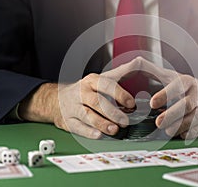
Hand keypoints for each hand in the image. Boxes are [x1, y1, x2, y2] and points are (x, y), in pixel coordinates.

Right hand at [18, 74, 134, 138]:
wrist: (58, 99)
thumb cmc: (86, 90)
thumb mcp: (103, 78)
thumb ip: (122, 72)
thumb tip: (139, 61)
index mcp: (92, 81)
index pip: (106, 85)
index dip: (120, 94)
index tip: (131, 103)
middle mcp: (82, 92)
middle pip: (97, 102)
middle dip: (112, 112)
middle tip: (125, 121)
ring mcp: (73, 107)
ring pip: (87, 115)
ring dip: (102, 123)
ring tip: (114, 129)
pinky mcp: (68, 120)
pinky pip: (77, 127)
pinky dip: (88, 132)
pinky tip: (98, 134)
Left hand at [104, 57, 197, 139]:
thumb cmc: (188, 87)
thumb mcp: (172, 77)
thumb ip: (153, 71)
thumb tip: (136, 62)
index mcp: (187, 82)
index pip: (177, 86)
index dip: (165, 94)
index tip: (152, 103)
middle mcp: (197, 95)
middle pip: (186, 105)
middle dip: (172, 114)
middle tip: (158, 122)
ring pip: (195, 118)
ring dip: (180, 125)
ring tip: (167, 130)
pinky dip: (192, 132)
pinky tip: (182, 135)